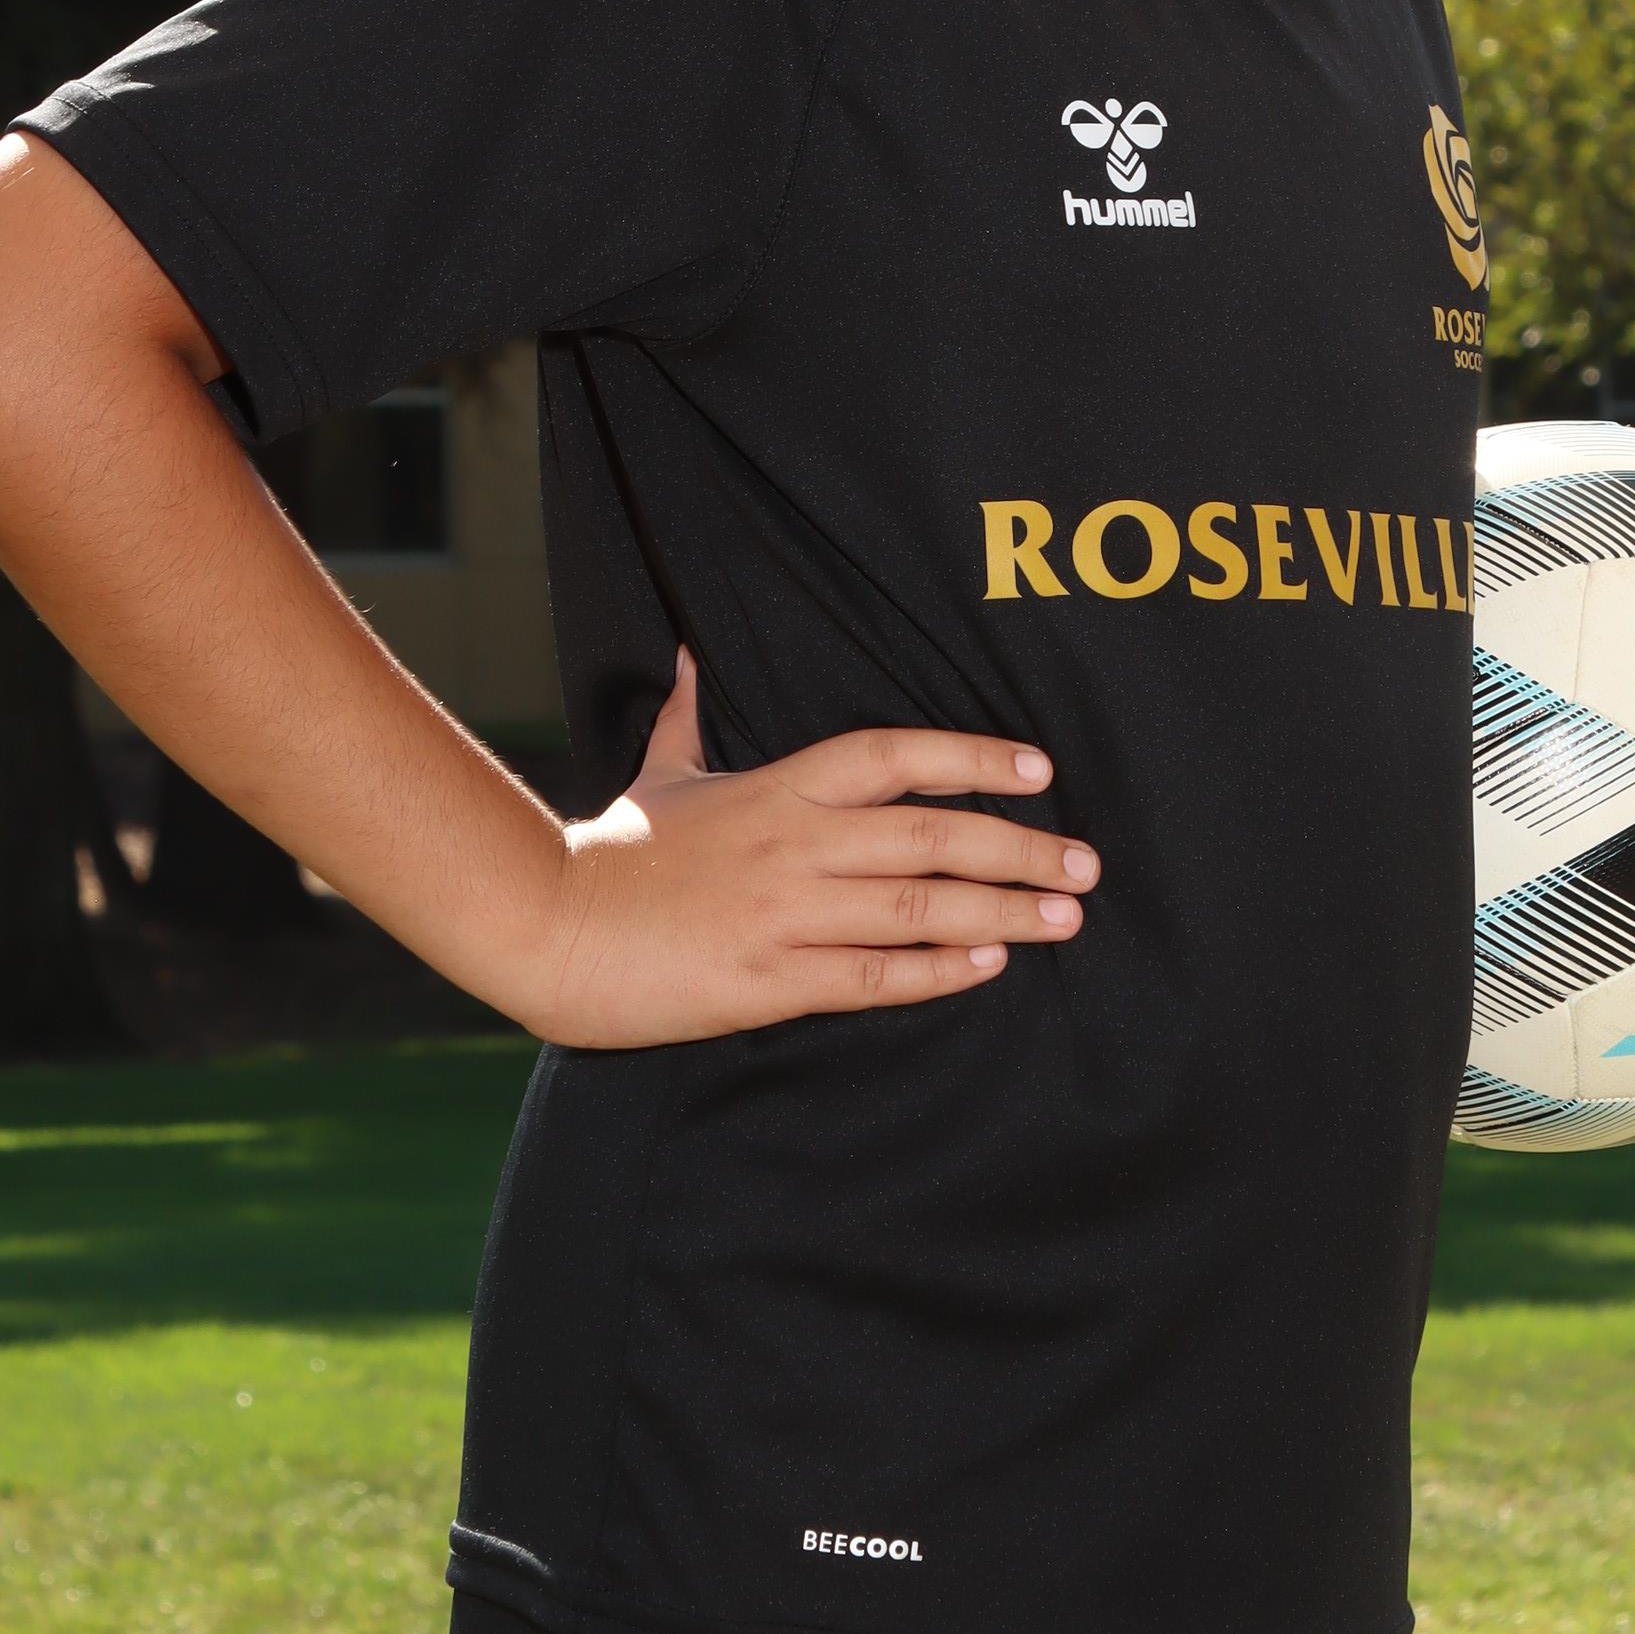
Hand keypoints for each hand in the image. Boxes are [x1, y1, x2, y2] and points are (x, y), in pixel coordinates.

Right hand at [523, 654, 1096, 1048]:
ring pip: (917, 908)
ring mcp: (783, 912)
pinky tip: (987, 965)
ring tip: (1064, 919)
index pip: (895, 753)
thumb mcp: (658, 772)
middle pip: (931, 833)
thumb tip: (690, 653)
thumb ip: (688, 715)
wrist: (548, 926)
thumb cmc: (613, 852)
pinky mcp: (768, 980)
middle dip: (1020, 847)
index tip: (1039, 769)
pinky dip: (936, 971)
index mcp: (777, 786)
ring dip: (1002, 912)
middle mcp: (793, 843)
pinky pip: (872, 976)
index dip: (973, 756)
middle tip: (1086, 863)